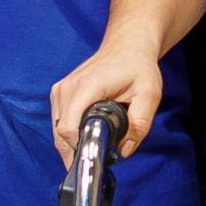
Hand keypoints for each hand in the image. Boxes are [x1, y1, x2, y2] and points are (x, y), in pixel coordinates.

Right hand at [48, 40, 165, 160]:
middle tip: (99, 160)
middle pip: (60, 134)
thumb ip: (140, 124)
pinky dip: (69, 134)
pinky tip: (87, 136)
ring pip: (56, 131)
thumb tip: (124, 151)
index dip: (81, 148)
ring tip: (95, 147)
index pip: (68, 129)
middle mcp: (67, 88)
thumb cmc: (138, 67)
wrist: (127, 46)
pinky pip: (58, 122)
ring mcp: (60, 90)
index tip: (98, 158)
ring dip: (73, 143)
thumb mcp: (149, 94)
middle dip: (78, 151)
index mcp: (87, 87)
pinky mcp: (59, 92)